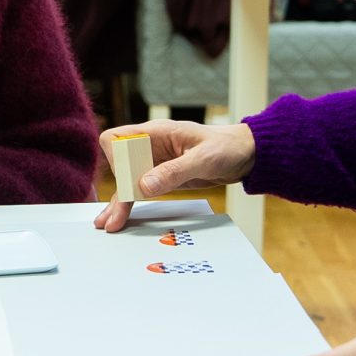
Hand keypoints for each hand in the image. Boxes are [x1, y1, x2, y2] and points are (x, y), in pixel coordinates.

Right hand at [92, 121, 256, 230]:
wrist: (245, 154)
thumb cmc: (227, 146)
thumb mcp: (203, 159)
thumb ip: (173, 172)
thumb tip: (144, 186)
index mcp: (156, 132)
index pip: (117, 139)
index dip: (117, 158)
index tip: (127, 178)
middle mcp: (150, 146)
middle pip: (119, 165)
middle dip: (116, 189)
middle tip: (114, 216)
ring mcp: (154, 162)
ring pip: (127, 180)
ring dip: (118, 201)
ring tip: (109, 223)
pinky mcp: (162, 176)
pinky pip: (139, 189)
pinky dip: (130, 203)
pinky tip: (122, 217)